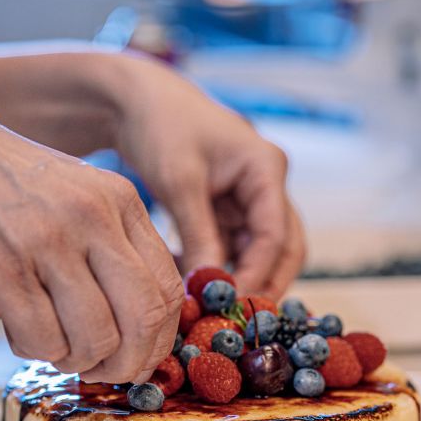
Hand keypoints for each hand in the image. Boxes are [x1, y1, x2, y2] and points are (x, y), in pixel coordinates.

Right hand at [0, 96, 182, 382]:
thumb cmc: (6, 190)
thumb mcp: (80, 199)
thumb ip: (116, 251)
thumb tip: (145, 332)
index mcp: (121, 201)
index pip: (169, 289)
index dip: (160, 339)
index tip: (139, 358)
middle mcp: (92, 216)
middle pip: (143, 317)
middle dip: (129, 362)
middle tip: (105, 371)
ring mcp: (46, 240)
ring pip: (95, 337)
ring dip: (77, 360)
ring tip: (53, 345)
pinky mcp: (0, 267)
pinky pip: (42, 339)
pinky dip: (35, 351)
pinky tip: (19, 330)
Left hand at [107, 56, 305, 297]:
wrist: (136, 100)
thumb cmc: (161, 127)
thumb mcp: (179, 182)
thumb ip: (199, 235)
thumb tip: (210, 290)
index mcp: (266, 168)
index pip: (275, 235)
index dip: (257, 274)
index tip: (231, 305)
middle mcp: (268, 185)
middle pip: (284, 248)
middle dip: (264, 284)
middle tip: (236, 320)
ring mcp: (251, 198)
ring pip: (261, 253)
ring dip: (241, 279)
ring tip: (213, 308)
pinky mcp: (229, 209)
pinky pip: (234, 248)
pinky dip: (220, 268)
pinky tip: (194, 285)